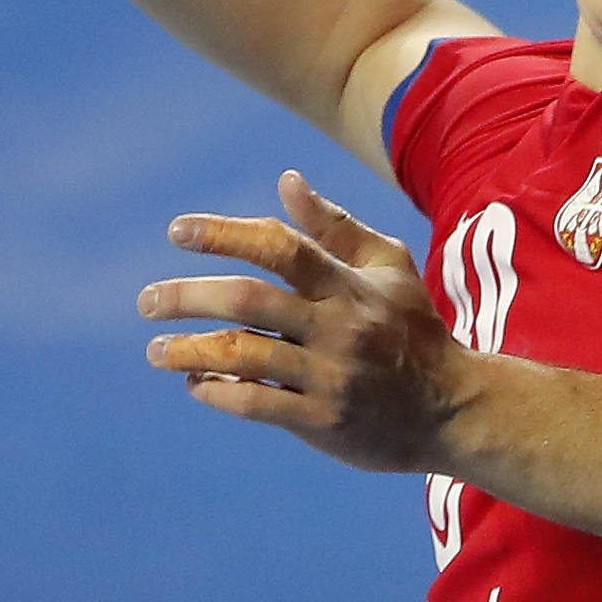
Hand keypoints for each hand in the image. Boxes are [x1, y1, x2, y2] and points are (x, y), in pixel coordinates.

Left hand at [138, 171, 465, 472]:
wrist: (455, 410)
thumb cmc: (415, 330)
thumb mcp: (388, 268)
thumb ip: (335, 227)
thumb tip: (286, 181)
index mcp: (349, 286)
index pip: (279, 248)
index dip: (224, 234)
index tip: (177, 232)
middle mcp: (337, 328)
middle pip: (247, 300)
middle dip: (187, 297)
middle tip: (146, 301)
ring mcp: (330, 377)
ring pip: (242, 356)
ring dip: (189, 350)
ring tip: (157, 349)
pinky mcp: (324, 421)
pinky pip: (256, 404)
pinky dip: (217, 391)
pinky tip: (196, 383)